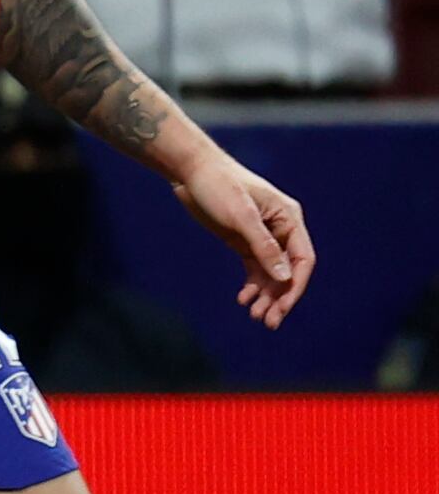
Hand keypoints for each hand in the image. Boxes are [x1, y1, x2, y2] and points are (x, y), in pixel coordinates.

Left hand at [169, 144, 314, 326]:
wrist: (190, 171)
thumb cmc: (218, 186)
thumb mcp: (241, 216)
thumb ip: (263, 246)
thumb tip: (284, 276)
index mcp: (289, 219)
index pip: (303, 259)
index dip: (295, 286)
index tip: (283, 307)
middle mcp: (280, 229)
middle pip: (288, 270)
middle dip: (280, 297)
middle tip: (268, 322)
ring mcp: (262, 236)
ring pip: (271, 273)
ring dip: (266, 295)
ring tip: (254, 315)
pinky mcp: (243, 240)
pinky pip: (255, 268)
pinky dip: (252, 285)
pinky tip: (243, 299)